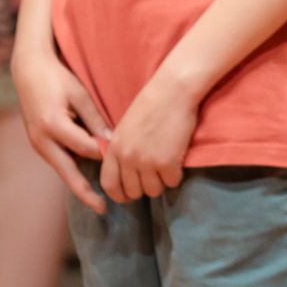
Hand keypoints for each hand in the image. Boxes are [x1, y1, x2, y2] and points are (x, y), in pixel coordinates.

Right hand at [12, 48, 109, 213]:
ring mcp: (37, 144)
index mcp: (53, 125)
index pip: (85, 148)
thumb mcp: (80, 95)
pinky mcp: (38, 144)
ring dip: (78, 183)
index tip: (123, 160)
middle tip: (102, 208)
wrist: (28, 72)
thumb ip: (95, 120)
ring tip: (98, 200)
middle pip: (67, 172)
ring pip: (62, 169)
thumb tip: (113, 142)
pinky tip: (87, 179)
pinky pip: (58, 161)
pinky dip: (72, 170)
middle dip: (85, 192)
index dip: (105, 154)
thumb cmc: (58, 79)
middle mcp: (42, 140)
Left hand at [100, 76, 198, 203]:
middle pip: (133, 191)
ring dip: (161, 182)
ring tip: (167, 167)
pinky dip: (176, 176)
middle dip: (144, 188)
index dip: (119, 195)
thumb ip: (121, 150)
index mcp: (115, 149)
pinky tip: (177, 161)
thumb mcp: (126, 128)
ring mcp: (147, 161)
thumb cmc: (152, 104)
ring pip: (153, 190)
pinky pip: (172, 182)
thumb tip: (124, 171)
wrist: (173, 91)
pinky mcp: (167, 162)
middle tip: (154, 178)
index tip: (128, 196)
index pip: (109, 184)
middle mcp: (128, 158)